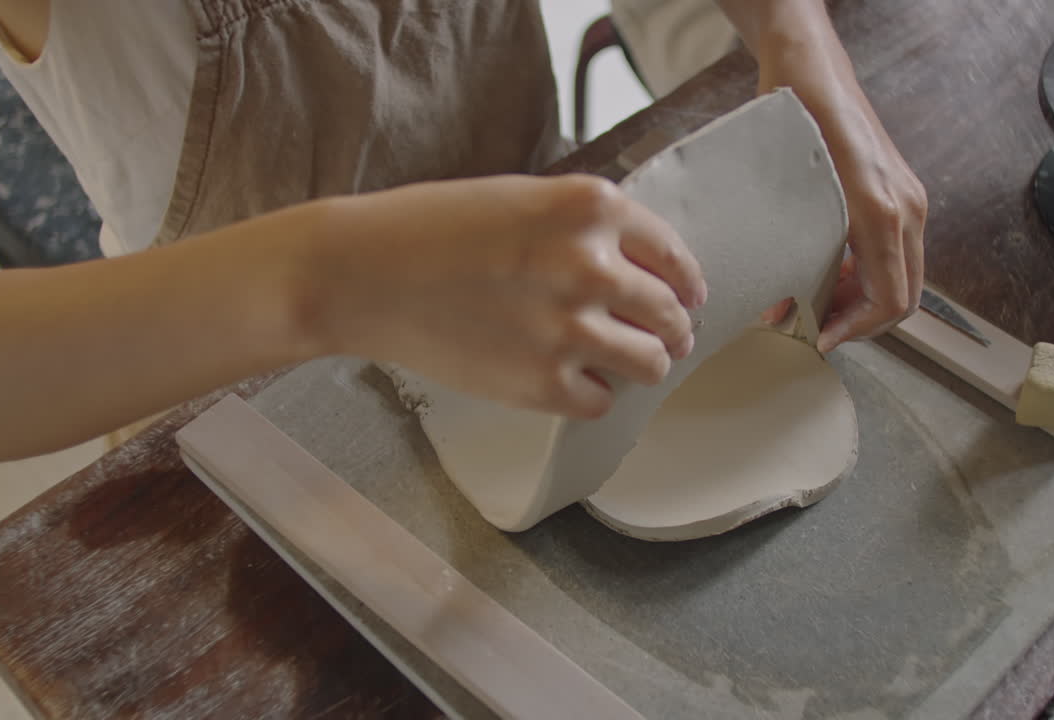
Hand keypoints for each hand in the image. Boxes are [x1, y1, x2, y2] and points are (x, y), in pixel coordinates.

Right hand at [307, 174, 706, 417]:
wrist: (362, 273)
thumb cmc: (433, 228)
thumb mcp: (524, 198)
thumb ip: (585, 227)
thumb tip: (640, 268)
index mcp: (591, 207)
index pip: (674, 255)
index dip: (687, 282)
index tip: (691, 297)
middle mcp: (592, 266)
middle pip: (671, 314)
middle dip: (673, 328)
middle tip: (666, 336)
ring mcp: (570, 329)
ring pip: (650, 364)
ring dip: (641, 363)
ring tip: (620, 361)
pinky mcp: (543, 383)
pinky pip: (602, 401)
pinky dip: (591, 393)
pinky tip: (567, 378)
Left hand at [745, 5, 926, 352]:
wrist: (809, 67)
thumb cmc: (792, 119)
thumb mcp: (789, 191)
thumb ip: (795, 253)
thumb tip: (783, 311)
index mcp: (883, 212)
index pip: (889, 300)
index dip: (854, 332)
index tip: (818, 341)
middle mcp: (907, 208)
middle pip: (903, 298)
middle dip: (860, 323)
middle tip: (813, 331)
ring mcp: (909, 199)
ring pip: (900, 277)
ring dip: (862, 301)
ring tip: (813, 305)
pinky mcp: (899, 193)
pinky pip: (894, 253)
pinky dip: (865, 275)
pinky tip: (825, 272)